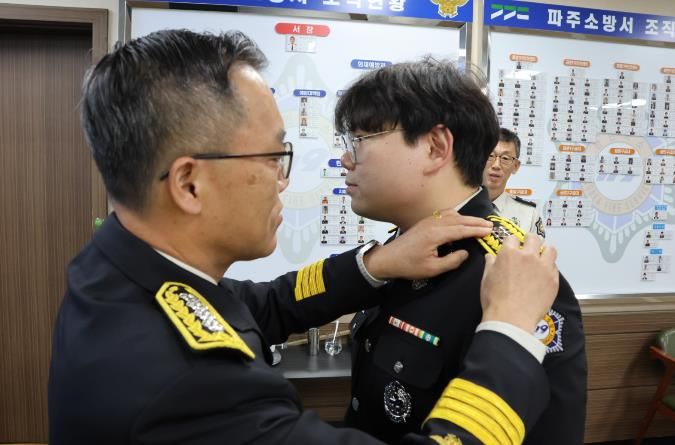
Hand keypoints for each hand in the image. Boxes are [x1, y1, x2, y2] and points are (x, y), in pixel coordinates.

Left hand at [364, 209, 492, 280]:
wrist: (388, 259)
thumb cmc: (409, 266)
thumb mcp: (432, 269)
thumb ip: (452, 261)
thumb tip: (466, 253)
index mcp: (436, 234)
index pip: (461, 230)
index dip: (476, 230)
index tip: (490, 231)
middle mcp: (433, 223)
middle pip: (459, 219)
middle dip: (475, 222)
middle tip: (490, 225)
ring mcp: (428, 221)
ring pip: (452, 215)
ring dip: (466, 218)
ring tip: (478, 223)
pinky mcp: (424, 222)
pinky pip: (443, 214)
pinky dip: (455, 216)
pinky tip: (460, 221)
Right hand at [480, 234, 558, 332]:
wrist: (511, 318)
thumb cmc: (494, 299)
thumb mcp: (486, 279)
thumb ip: (490, 264)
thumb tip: (491, 256)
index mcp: (509, 253)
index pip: (512, 238)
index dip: (511, 243)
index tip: (511, 248)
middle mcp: (528, 256)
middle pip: (534, 238)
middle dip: (529, 241)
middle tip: (527, 249)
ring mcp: (543, 267)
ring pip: (550, 249)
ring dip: (544, 251)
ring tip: (541, 259)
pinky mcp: (553, 279)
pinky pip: (554, 267)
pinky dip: (549, 268)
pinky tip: (544, 275)